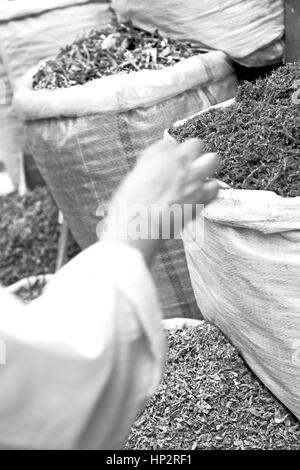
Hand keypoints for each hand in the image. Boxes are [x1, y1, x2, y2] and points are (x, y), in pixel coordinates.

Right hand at [103, 138, 219, 264]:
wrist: (139, 226)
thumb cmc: (129, 207)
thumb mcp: (132, 180)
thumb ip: (148, 172)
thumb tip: (154, 176)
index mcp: (157, 154)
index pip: (170, 144)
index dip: (170, 155)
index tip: (167, 164)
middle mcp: (177, 161)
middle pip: (195, 144)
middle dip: (193, 154)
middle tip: (187, 167)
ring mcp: (192, 177)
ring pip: (212, 159)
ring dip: (207, 167)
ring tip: (199, 177)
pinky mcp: (202, 196)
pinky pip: (215, 186)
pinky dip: (210, 191)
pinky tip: (202, 196)